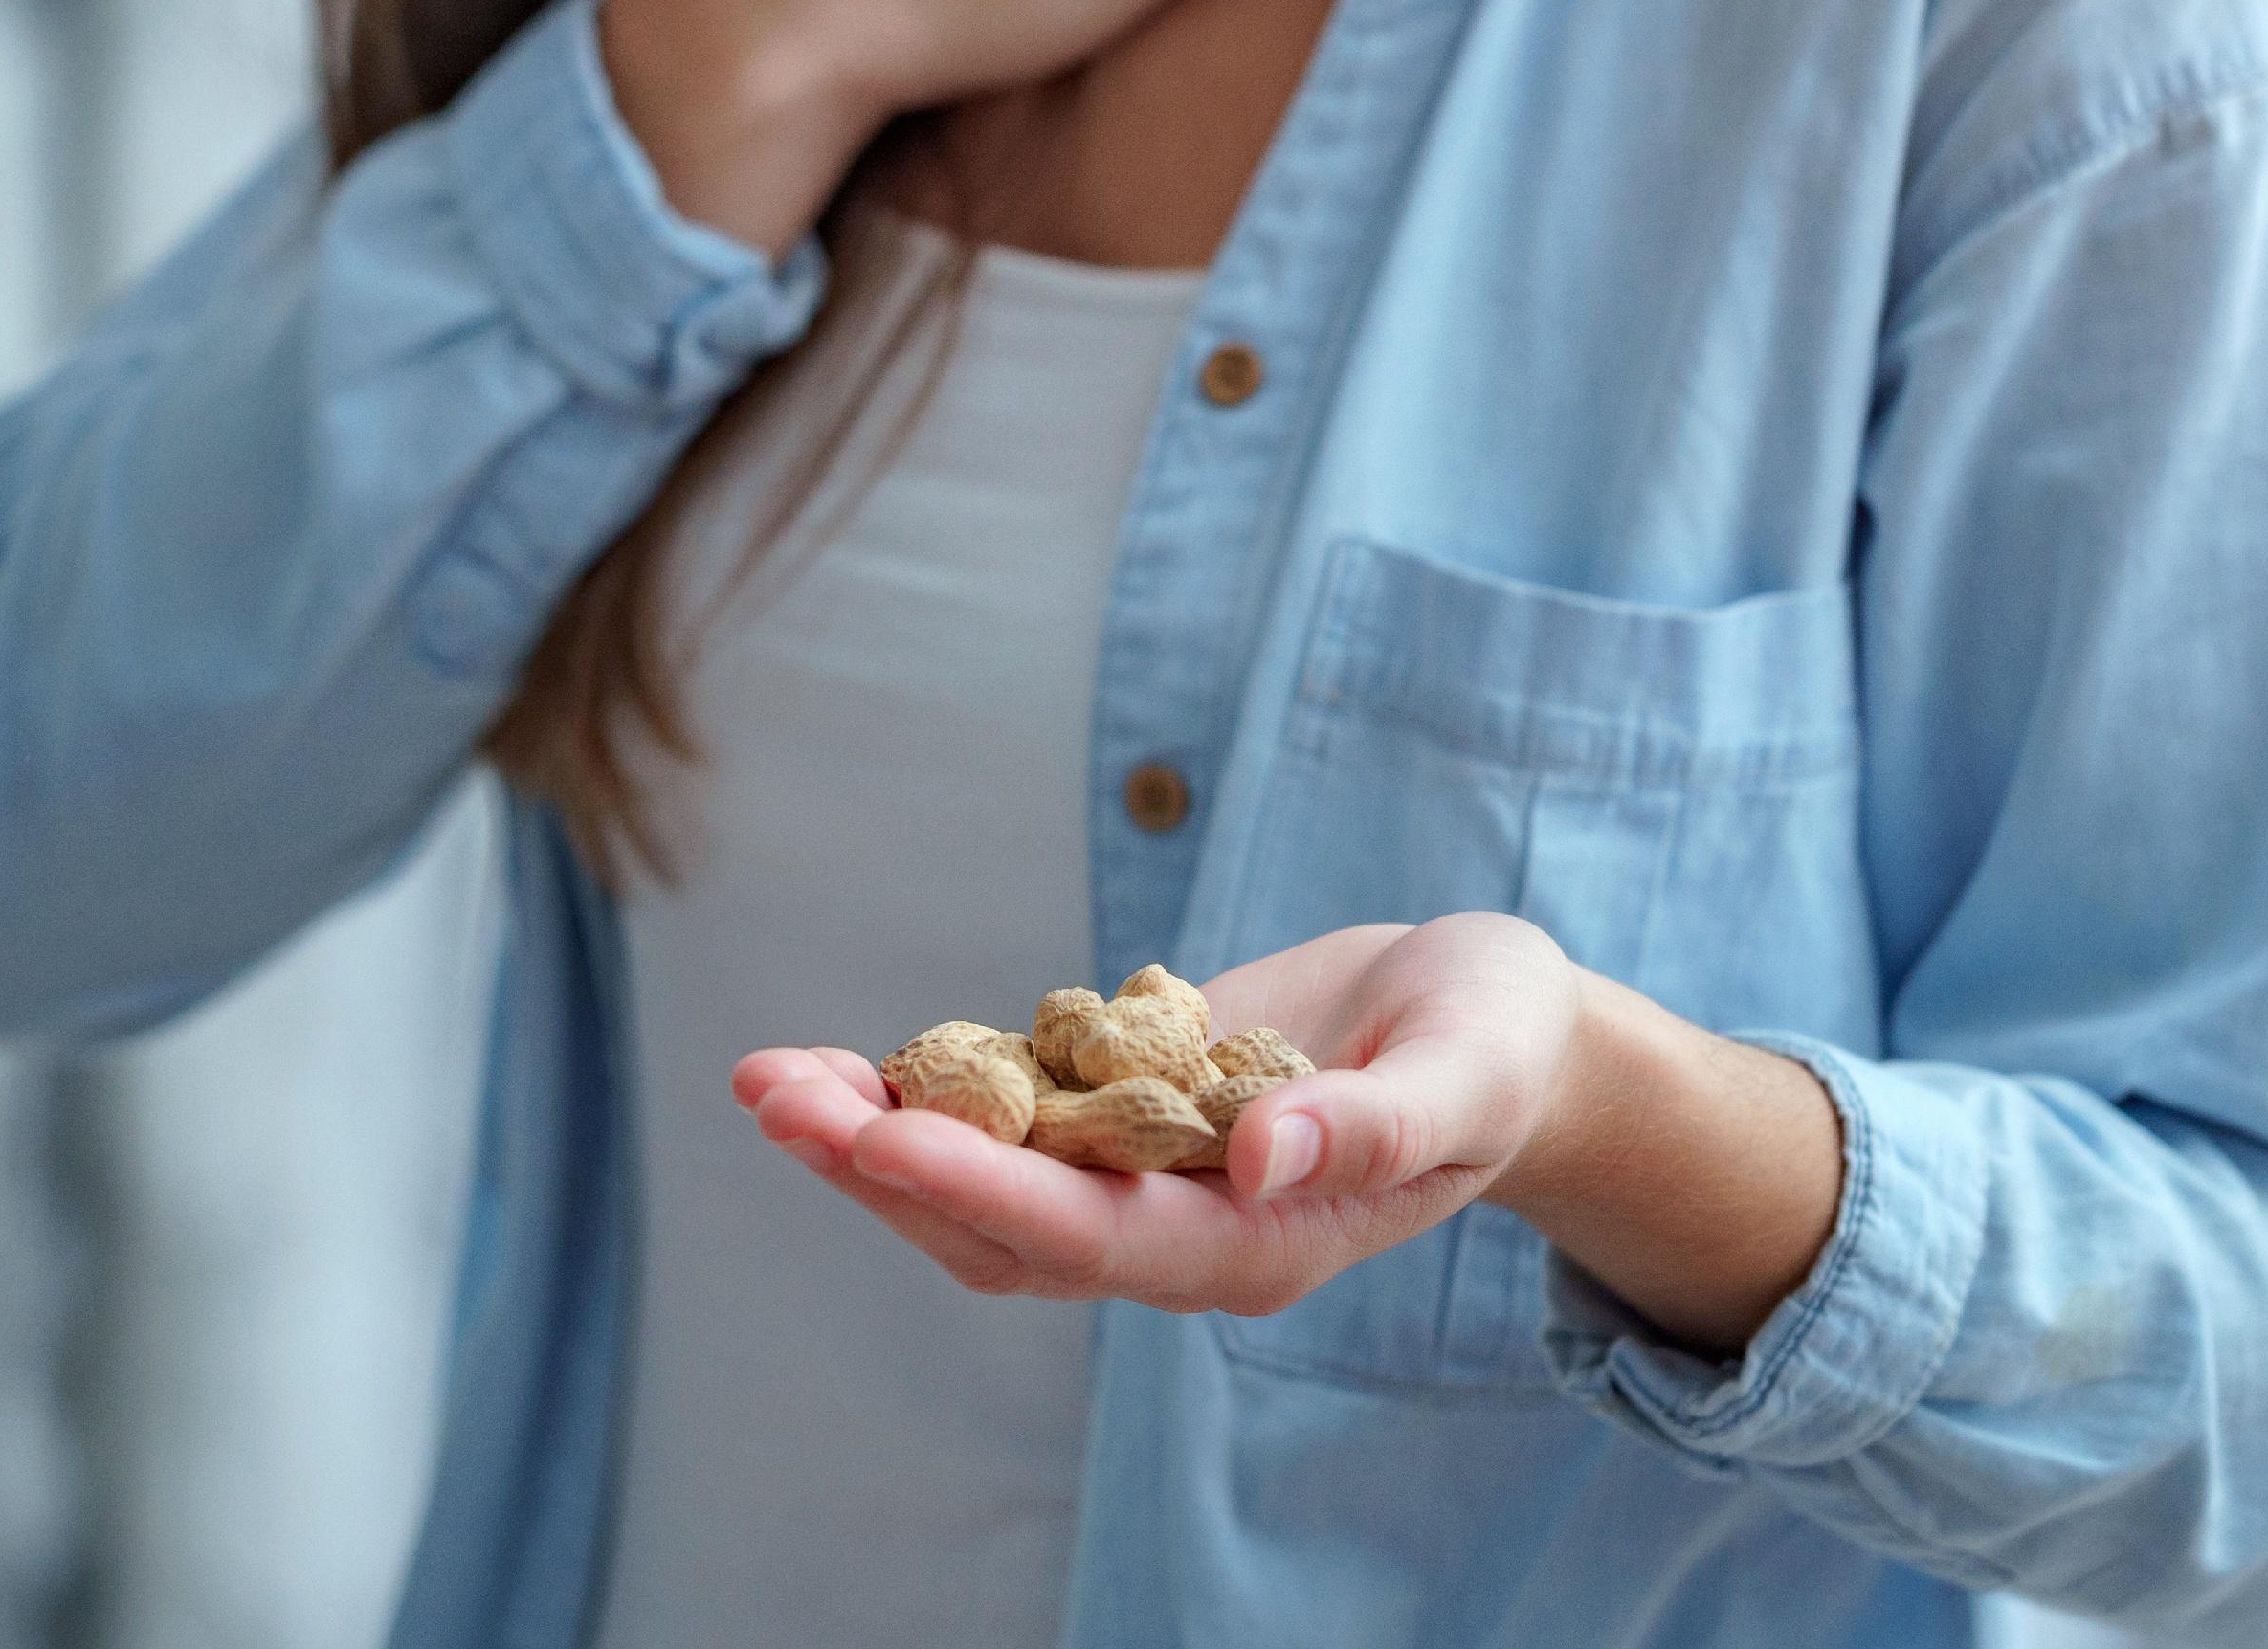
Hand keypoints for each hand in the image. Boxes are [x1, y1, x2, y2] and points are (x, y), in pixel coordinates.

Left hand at [729, 914, 1605, 1319]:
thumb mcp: (1468, 1070)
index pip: (1096, 1238)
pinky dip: (919, 1097)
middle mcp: (1182, 1236)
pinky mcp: (1119, 1122)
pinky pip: (1000, 1127)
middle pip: (1003, 1231)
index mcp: (1260, 1245)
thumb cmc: (1497, 1043)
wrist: (1491, 1023)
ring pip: (979, 1191)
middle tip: (771, 1095)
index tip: (878, 1138)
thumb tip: (1266, 1159)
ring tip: (771, 1079)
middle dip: (881, 1166)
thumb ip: (1374, 1124)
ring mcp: (1143, 1185)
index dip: (982, 1191)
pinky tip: (838, 1065)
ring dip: (870, 1138)